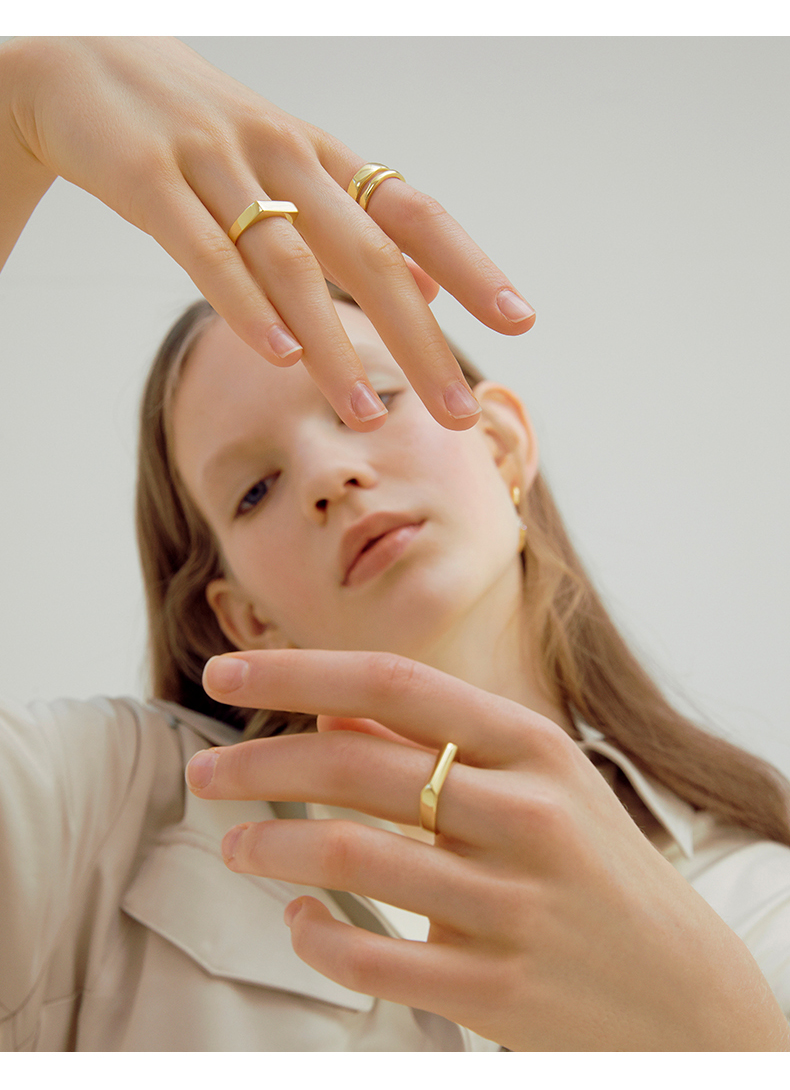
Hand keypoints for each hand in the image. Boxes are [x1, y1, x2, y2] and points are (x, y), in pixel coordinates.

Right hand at [0, 36, 534, 430]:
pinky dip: (246, 305)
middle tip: (457, 410)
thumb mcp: (290, 168)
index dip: (470, 266)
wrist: (78, 62)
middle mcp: (284, 155)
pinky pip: (205, 251)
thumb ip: (357, 227)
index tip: (521, 321)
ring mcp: (216, 163)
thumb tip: (429, 286)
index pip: (414, 214)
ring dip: (335, 346)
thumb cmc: (198, 132)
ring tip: (369, 416)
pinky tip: (282, 358)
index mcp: (323, 157)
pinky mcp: (150, 178)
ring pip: (292, 263)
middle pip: (369, 253)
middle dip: (419, 339)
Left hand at [187, 649, 789, 1050]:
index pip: (393, 682)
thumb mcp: (540, 782)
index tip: (224, 670)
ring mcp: (512, 903)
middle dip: (259, 762)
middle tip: (204, 773)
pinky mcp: (496, 989)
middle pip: (356, 762)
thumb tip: (331, 705)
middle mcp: (526, 813)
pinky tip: (299, 919)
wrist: (688, 994)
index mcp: (534, 746)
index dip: (298, 671)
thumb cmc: (597, 867)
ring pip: (348, 855)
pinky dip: (314, 935)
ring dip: (271, 845)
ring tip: (238, 844)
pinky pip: (371, 958)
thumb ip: (439, 740)